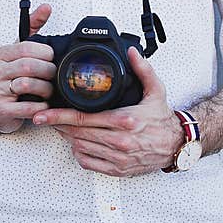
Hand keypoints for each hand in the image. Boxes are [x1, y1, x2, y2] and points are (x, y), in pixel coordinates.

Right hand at [0, 4, 55, 133]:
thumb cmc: (12, 77)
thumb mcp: (20, 51)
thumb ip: (33, 28)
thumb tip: (46, 7)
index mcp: (2, 54)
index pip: (28, 48)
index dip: (46, 54)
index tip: (52, 59)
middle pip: (30, 66)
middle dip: (48, 72)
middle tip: (54, 77)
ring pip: (27, 85)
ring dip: (45, 89)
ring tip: (48, 91)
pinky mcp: (1, 109)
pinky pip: (27, 107)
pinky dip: (40, 106)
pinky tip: (43, 104)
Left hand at [33, 47, 184, 176]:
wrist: (177, 145)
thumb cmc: (163, 119)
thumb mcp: (156, 90)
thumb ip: (143, 69)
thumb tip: (132, 52)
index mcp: (125, 120)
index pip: (83, 117)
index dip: (59, 115)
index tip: (45, 113)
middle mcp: (120, 141)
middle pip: (76, 133)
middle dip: (59, 126)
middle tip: (48, 118)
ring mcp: (118, 157)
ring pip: (80, 148)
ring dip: (68, 138)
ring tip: (64, 128)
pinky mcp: (118, 170)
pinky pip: (89, 163)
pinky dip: (79, 154)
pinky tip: (79, 144)